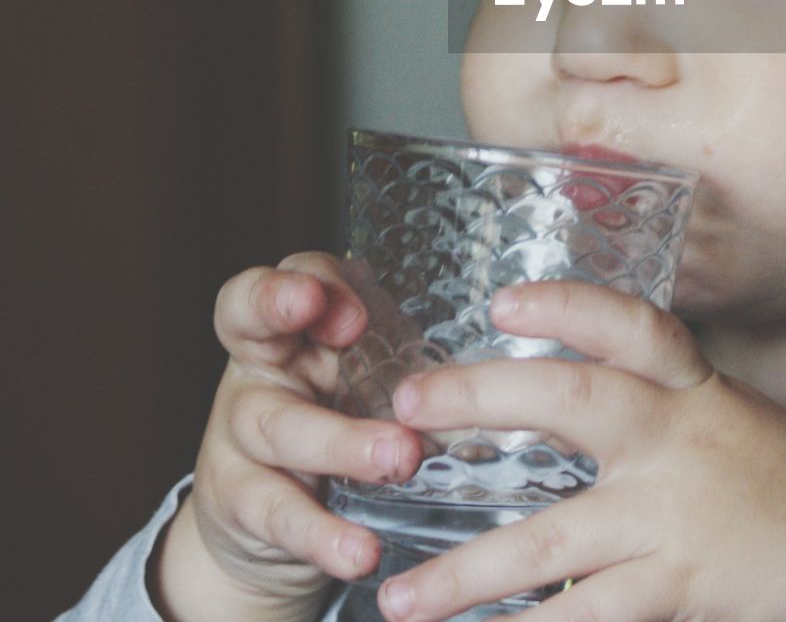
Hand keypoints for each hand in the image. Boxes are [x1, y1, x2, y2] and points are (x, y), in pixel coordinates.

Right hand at [152, 253, 423, 621]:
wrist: (270, 522)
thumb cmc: (337, 421)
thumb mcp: (364, 378)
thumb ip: (406, 359)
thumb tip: (504, 367)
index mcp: (291, 327)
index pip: (282, 277)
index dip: (305, 280)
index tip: (356, 306)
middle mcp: (257, 368)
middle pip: (251, 326)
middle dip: (284, 310)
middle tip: (353, 326)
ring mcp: (240, 435)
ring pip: (279, 426)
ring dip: (344, 441)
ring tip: (401, 456)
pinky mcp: (241, 503)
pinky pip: (279, 514)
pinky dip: (324, 534)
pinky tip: (362, 550)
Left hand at [377, 282, 785, 621]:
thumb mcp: (731, 418)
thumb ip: (661, 404)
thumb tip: (566, 401)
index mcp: (696, 389)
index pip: (632, 326)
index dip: (566, 306)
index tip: (503, 301)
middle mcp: (680, 437)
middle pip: (573, 401)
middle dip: (482, 398)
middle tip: (405, 406)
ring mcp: (675, 514)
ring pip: (553, 536)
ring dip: (468, 571)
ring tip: (400, 597)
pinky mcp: (679, 583)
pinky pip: (586, 613)